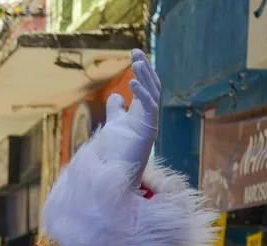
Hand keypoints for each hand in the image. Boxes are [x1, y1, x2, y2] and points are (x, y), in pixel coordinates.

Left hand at [91, 49, 159, 186]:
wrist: (116, 174)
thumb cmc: (117, 151)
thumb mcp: (114, 124)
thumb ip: (116, 110)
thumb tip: (116, 96)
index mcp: (141, 111)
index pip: (146, 84)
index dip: (142, 69)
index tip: (134, 52)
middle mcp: (148, 115)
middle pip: (151, 85)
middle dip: (144, 67)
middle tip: (136, 50)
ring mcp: (149, 122)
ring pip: (152, 93)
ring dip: (144, 77)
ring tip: (135, 62)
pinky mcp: (148, 130)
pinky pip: (149, 107)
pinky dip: (141, 94)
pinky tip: (132, 83)